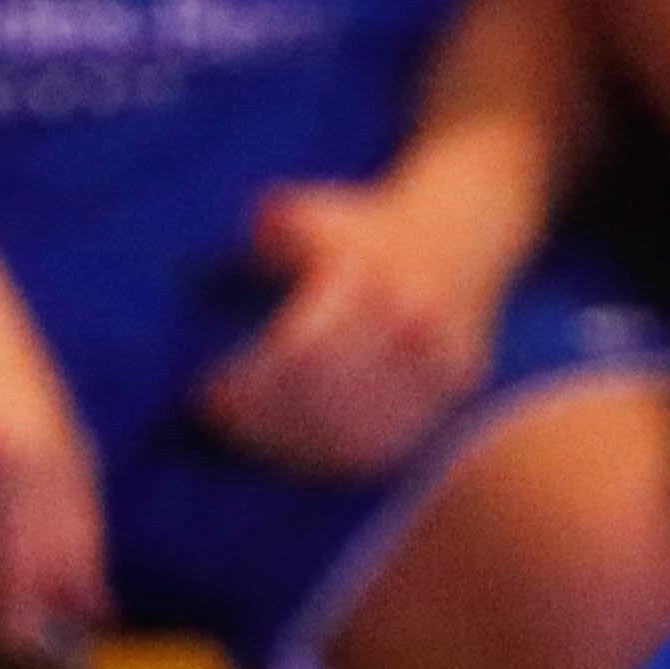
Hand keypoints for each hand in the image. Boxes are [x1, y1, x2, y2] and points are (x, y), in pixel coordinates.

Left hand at [196, 168, 523, 484]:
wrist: (461, 232)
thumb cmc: (367, 230)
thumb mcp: (317, 212)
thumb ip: (276, 224)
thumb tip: (253, 236)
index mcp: (373, 276)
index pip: (301, 351)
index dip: (251, 382)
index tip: (208, 392)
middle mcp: (411, 321)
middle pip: (324, 399)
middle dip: (263, 420)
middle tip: (221, 422)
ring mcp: (439, 361)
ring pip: (358, 432)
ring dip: (294, 447)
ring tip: (252, 441)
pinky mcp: (456, 390)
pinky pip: (393, 443)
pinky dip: (342, 456)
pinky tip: (301, 454)